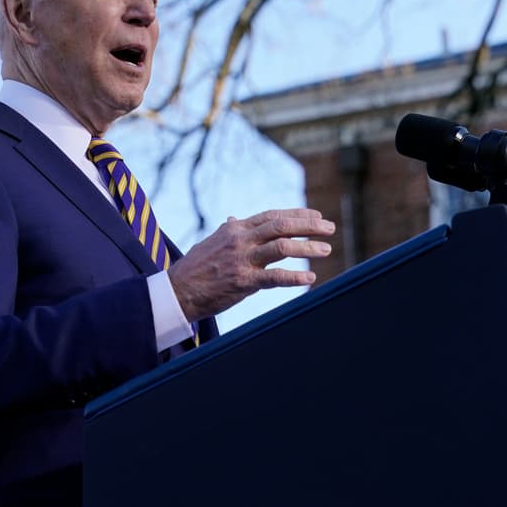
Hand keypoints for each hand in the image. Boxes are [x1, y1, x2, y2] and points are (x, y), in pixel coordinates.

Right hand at [167, 208, 334, 321]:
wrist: (177, 291)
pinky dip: (294, 277)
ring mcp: (242, 260)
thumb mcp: (212, 242)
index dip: (297, 215)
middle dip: (309, 226)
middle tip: (329, 228)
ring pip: (282, 248)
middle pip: (281, 226)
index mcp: (236, 229)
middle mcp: (240, 240)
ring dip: (307, 248)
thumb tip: (234, 219)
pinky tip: (309, 278)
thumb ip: (229, 231)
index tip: (317, 216)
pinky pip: (274, 277)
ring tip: (326, 250)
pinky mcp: (243, 282)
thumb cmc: (196, 268)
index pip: (272, 215)